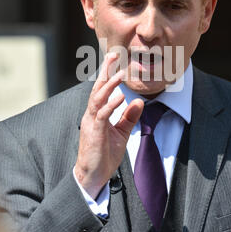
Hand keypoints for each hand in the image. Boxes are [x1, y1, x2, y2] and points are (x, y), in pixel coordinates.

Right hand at [74, 52, 143, 198]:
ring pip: (98, 98)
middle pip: (97, 88)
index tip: (115, 58)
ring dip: (109, 85)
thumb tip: (139, 101)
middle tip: (113, 55)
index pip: (102, 89)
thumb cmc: (105, 154)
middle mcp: (91, 114)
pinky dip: (111, 105)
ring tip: (120, 74)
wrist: (93, 175)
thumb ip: (129, 117)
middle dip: (105, 71)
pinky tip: (120, 97)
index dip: (108, 73)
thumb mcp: (121, 133)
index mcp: (97, 113)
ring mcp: (91, 122)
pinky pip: (102, 115)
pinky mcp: (94, 132)